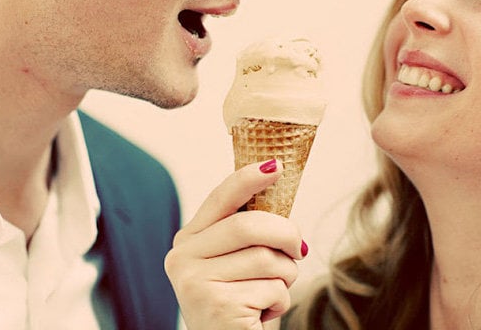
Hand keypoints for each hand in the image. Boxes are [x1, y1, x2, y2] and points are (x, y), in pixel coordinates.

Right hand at [165, 160, 305, 329]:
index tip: (275, 165)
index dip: (248, 179)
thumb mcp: (235, 261)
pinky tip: (261, 314)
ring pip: (266, 258)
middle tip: (298, 249)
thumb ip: (247, 232)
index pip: (219, 199)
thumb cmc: (239, 303)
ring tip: (270, 292)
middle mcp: (182, 258)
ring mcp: (195, 283)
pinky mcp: (217, 306)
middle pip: (249, 226)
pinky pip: (272, 289)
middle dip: (285, 234)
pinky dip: (280, 302)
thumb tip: (277, 194)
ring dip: (285, 276)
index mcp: (187, 241)